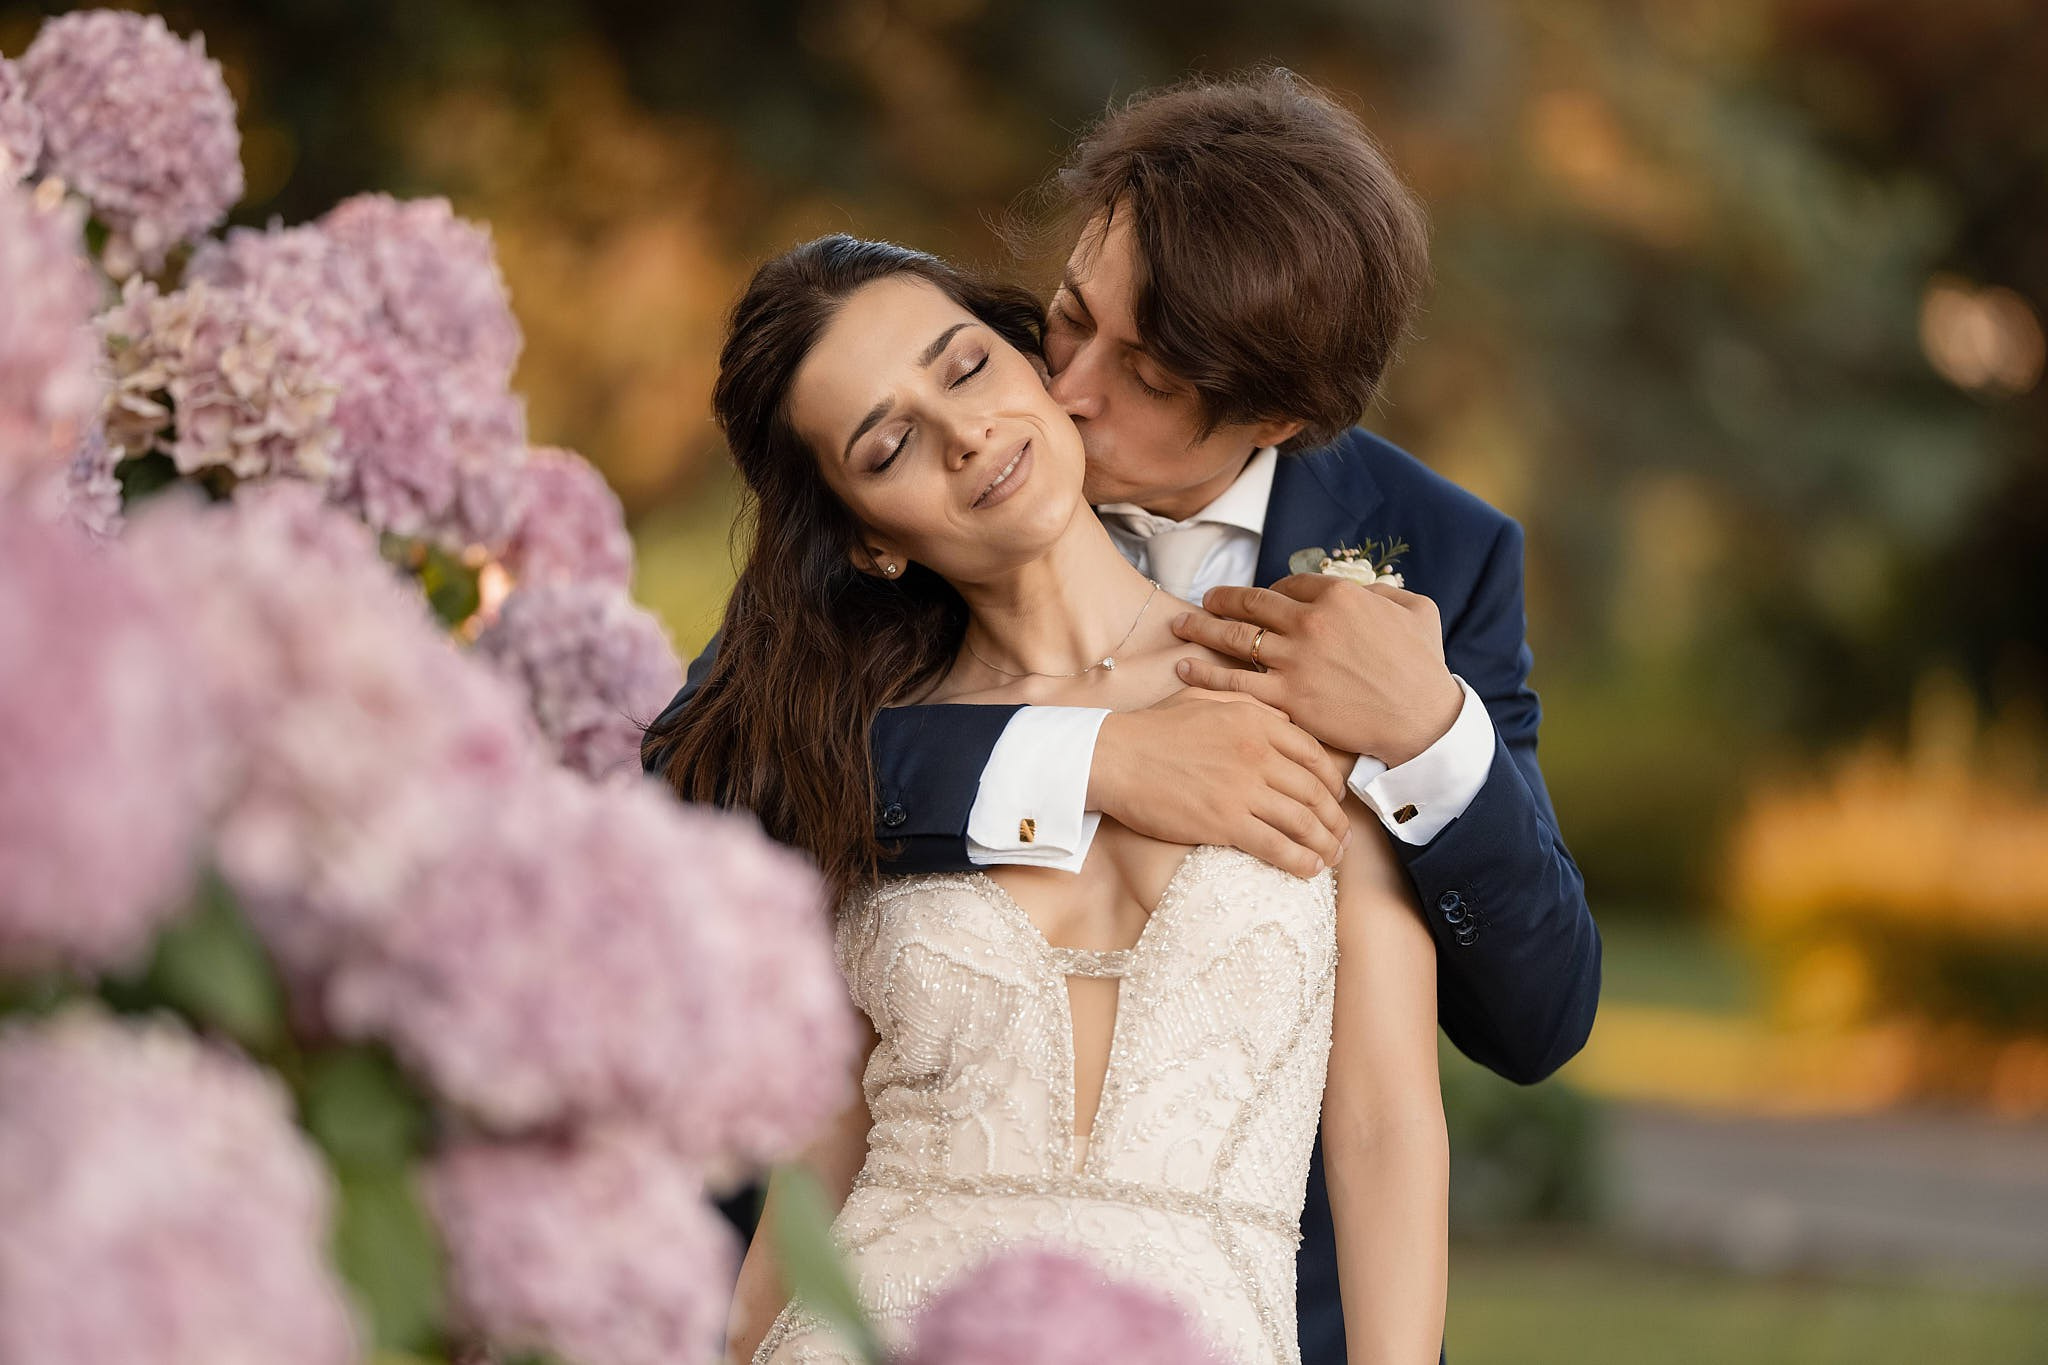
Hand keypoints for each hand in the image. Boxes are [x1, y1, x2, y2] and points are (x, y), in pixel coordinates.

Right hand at [1087, 689, 1350, 877]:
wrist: (1114, 757)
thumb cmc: (1153, 729)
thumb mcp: (1205, 700)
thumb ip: (1248, 705)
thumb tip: (1282, 719)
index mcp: (1258, 722)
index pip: (1315, 755)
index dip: (1333, 783)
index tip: (1335, 801)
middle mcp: (1259, 754)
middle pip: (1316, 792)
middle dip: (1336, 820)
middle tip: (1342, 838)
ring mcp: (1244, 789)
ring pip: (1304, 822)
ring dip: (1325, 845)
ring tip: (1331, 859)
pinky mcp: (1226, 823)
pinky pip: (1277, 847)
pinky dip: (1300, 862)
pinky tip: (1309, 871)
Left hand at [1170, 573, 1463, 765]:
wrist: (1423, 720)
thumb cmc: (1424, 666)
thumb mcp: (1416, 610)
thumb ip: (1383, 592)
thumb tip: (1362, 590)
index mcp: (1339, 596)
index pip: (1289, 584)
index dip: (1271, 590)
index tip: (1260, 598)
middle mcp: (1310, 622)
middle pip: (1252, 604)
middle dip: (1223, 600)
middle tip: (1206, 601)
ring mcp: (1295, 660)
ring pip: (1235, 637)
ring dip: (1202, 628)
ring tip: (1181, 625)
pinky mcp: (1287, 697)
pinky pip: (1236, 682)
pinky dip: (1205, 674)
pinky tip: (1184, 668)